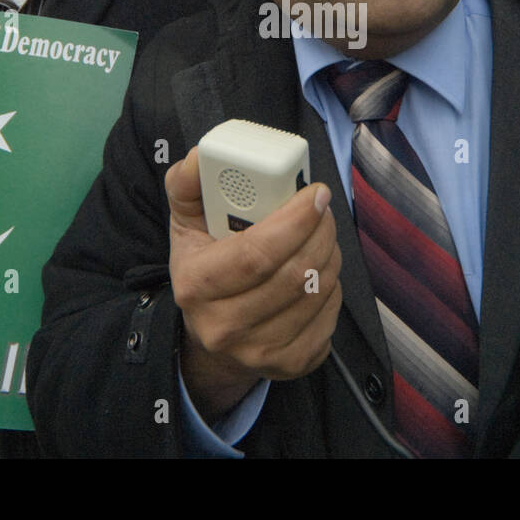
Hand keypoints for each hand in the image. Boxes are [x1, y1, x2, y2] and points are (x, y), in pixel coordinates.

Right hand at [169, 147, 342, 422]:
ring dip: (330, 255)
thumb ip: (189, 183)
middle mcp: (224, 327)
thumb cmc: (205, 265)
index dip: (294, 221)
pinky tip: (317, 273)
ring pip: (316, 293)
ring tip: (321, 235)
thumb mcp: (186, 222)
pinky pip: (329, 318)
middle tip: (323, 208)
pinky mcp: (290, 364)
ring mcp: (258, 352)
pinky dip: (332, 288)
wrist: (210, 335)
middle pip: (294, 274)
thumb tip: (203, 156)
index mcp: (196, 286)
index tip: (315, 194)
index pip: (256, 255)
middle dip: (320, 232)